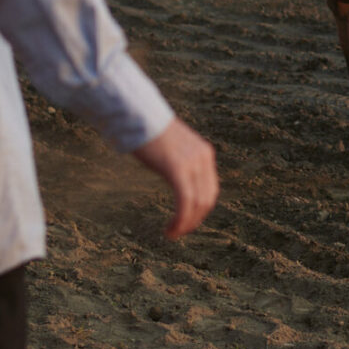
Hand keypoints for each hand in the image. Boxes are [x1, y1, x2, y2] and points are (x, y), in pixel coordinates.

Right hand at [131, 117, 218, 238]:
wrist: (138, 114)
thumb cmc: (148, 129)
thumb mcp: (171, 147)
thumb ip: (178, 160)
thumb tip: (173, 173)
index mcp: (204, 153)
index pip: (210, 189)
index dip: (201, 210)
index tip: (187, 221)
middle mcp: (203, 158)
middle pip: (207, 199)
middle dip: (195, 220)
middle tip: (180, 232)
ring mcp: (192, 163)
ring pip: (197, 204)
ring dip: (186, 224)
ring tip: (173, 234)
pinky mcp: (177, 168)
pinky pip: (185, 201)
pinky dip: (180, 220)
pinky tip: (170, 230)